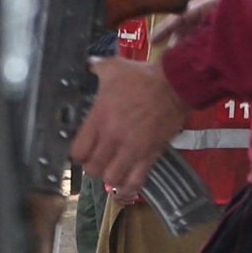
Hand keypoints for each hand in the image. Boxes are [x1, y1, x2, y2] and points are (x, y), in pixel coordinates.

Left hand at [72, 56, 190, 194]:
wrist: (174, 85)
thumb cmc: (144, 77)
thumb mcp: (114, 67)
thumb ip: (96, 67)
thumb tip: (87, 64)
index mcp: (100, 117)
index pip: (78, 151)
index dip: (76, 153)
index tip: (80, 150)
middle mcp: (113, 137)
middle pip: (92, 168)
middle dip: (91, 166)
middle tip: (96, 159)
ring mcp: (132, 149)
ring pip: (111, 179)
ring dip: (108, 176)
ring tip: (110, 169)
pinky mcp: (150, 155)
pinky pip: (136, 182)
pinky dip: (128, 188)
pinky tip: (124, 185)